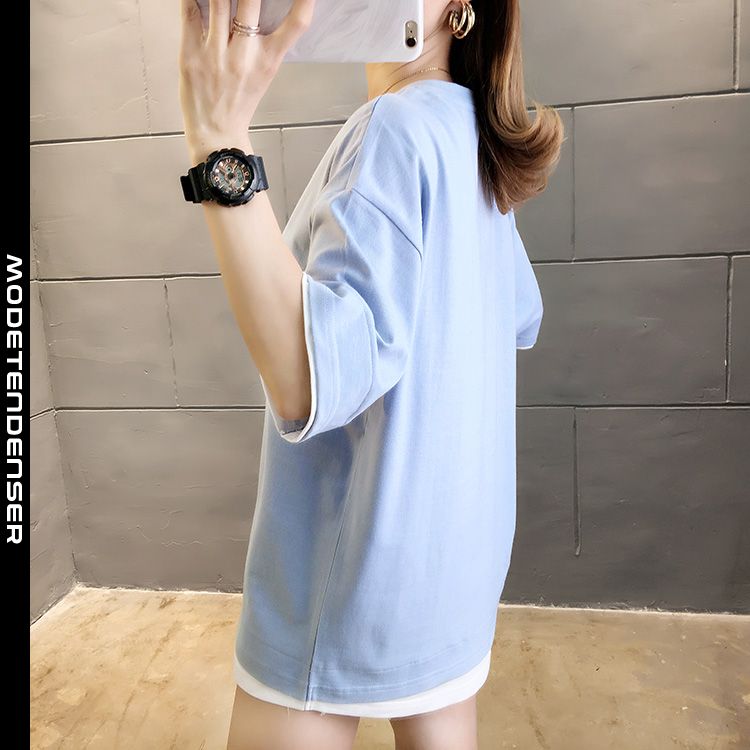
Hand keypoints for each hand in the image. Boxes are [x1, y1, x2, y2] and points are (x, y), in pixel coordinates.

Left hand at [179, 0, 314, 160]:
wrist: (216, 133)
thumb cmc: (239, 104)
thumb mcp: (264, 75)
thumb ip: (267, 44)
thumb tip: (264, 12)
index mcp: (268, 61)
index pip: (296, 25)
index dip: (304, 3)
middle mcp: (244, 55)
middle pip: (251, 1)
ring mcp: (216, 54)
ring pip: (219, 1)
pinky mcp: (191, 54)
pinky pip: (190, 12)